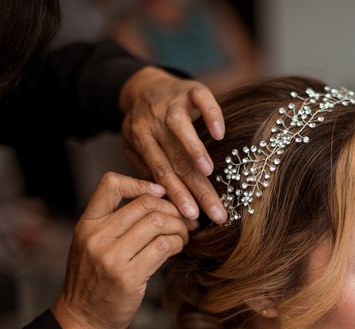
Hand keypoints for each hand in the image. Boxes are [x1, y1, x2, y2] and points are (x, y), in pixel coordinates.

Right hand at [52, 172, 188, 328]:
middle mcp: (97, 236)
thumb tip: (156, 200)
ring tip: (184, 233)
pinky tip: (179, 247)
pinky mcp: (129, 276)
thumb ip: (114, 223)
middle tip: (185, 218)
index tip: (160, 193)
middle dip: (172, 208)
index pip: (110, 184)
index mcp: (87, 224)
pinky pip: (164, 247)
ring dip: (179, 226)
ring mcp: (112, 257)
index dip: (141, 183)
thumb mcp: (91, 245)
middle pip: (145, 203)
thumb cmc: (93, 281)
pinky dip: (178, 243)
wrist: (82, 320)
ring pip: (158, 223)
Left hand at [119, 66, 227, 224]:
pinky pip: (201, 100)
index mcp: (142, 142)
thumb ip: (146, 170)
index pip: (161, 174)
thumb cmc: (144, 125)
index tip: (192, 218)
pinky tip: (219, 133)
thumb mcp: (135, 148)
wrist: (144, 84)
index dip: (178, 197)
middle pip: (176, 160)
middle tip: (215, 212)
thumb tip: (164, 202)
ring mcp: (171, 105)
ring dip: (194, 150)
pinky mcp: (189, 89)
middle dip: (197, 189)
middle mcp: (154, 124)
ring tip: (208, 172)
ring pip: (180, 129)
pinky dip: (211, 115)